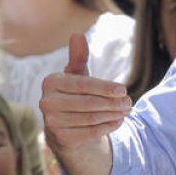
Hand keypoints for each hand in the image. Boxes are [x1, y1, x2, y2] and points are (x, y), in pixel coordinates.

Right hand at [40, 34, 131, 155]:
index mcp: (50, 82)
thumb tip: (77, 34)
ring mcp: (51, 122)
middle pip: (89, 102)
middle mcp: (46, 102)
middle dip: (113, 103)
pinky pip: (91, 132)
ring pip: (91, 118)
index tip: (124, 90)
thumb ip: (78, 57)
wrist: (65, 129)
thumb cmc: (74, 96)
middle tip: (129, 103)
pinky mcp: (60, 139)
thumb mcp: (77, 76)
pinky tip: (118, 121)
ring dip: (114, 114)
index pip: (83, 84)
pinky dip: (108, 126)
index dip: (105, 87)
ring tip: (126, 111)